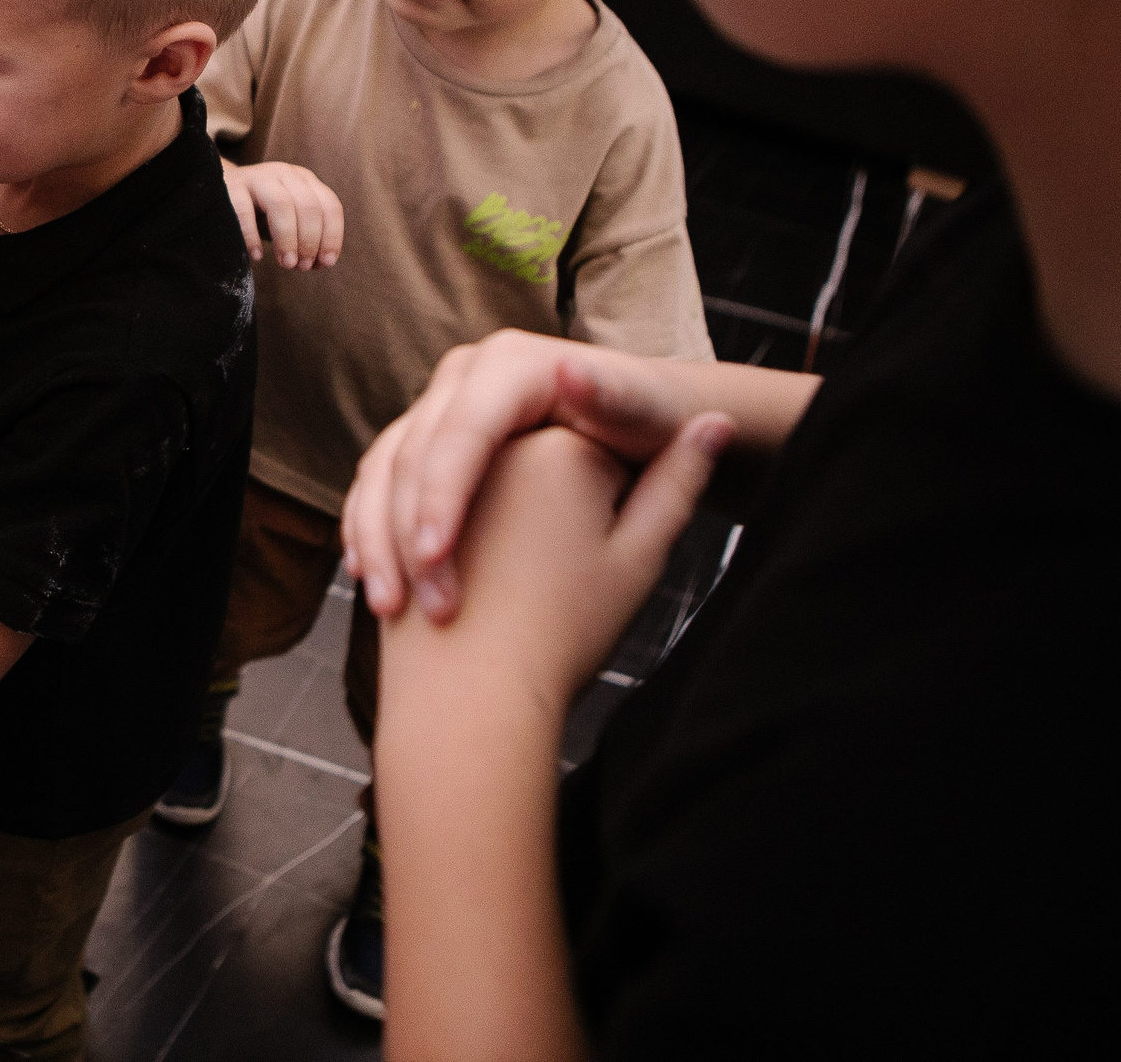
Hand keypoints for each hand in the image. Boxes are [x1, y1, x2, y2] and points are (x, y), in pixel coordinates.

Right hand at [224, 159, 343, 268]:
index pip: (329, 206)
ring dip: (288, 238)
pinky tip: (257, 256)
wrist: (219, 192)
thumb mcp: (288, 221)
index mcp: (305, 181)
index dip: (332, 236)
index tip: (326, 263)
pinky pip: (244, 211)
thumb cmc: (260, 213)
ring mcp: (258, 177)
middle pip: (308, 206)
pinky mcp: (232, 186)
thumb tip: (319, 264)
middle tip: (301, 267)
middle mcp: (285, 173)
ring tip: (287, 264)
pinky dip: (252, 236)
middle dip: (309, 241)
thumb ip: (305, 239)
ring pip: (280, 204)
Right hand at [344, 331, 723, 621]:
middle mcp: (466, 374)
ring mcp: (440, 402)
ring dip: (379, 540)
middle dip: (404, 529)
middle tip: (415, 604)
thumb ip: (614, 398)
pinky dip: (370, 532)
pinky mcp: (424, 433)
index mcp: (512, 365)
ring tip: (391, 607)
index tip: (436, 559)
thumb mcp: (642, 417)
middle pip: (412, 451)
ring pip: (384, 468)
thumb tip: (569, 371)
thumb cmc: (649, 428)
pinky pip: (378, 481)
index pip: (463, 429)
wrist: (637, 423)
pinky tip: (371, 581)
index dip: (443, 494)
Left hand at [377, 421, 725, 718]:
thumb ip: (677, 483)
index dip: (608, 516)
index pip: (607, 453)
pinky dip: (465, 539)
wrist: (467, 698)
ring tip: (518, 593)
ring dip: (513, 532)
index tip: (593, 561)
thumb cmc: (562, 633)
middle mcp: (496, 443)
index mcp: (562, 443)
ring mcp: (445, 466)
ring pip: (497, 484)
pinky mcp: (402, 497)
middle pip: (547, 461)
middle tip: (554, 582)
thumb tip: (718, 422)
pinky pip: (448, 504)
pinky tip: (478, 584)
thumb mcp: (639, 559)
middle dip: (557, 517)